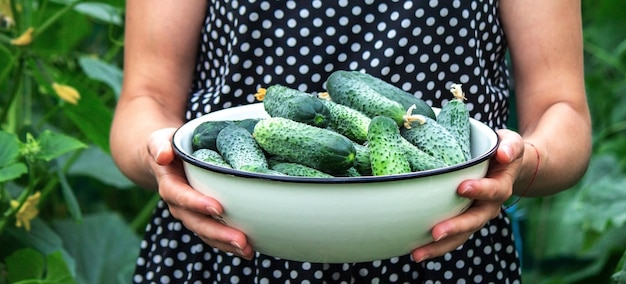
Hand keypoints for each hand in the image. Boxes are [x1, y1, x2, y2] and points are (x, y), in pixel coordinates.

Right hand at [146, 128, 254, 259]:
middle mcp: (178, 205)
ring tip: (247, 250)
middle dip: (219, 233)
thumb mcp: (158, 141)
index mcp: (169, 185)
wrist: (164, 160)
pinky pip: (213, 235)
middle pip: (197, 223)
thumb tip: (163, 155)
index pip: (181, 196)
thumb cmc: (167, 147)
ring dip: (226, 244)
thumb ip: (159, 146)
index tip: (218, 208)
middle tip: (241, 240)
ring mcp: (190, 215)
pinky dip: (228, 244)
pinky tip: (248, 250)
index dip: (197, 203)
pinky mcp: (202, 219)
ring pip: (207, 234)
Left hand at [410, 129, 523, 261]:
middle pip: (474, 220)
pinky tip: (415, 252)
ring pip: (460, 236)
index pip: (493, 190)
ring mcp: (475, 216)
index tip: (462, 188)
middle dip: (455, 227)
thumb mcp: (511, 143)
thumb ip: (510, 147)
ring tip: (418, 253)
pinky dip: (434, 247)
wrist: (506, 167)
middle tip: (436, 232)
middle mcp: (489, 206)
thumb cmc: (503, 151)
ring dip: (440, 246)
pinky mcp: (463, 221)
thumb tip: (504, 155)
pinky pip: (451, 238)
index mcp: (501, 186)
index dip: (480, 190)